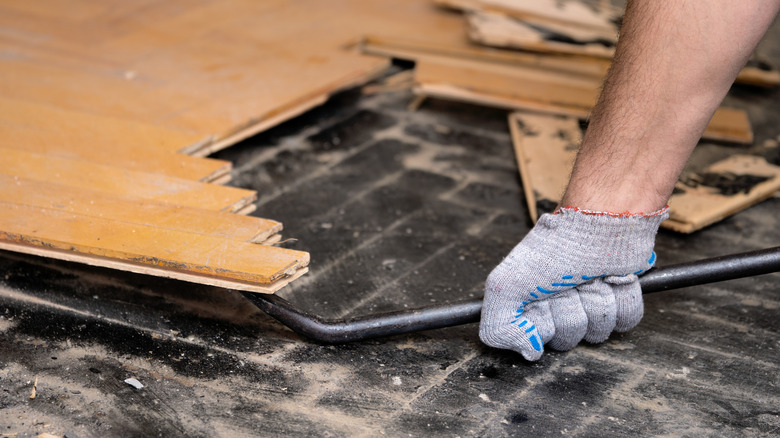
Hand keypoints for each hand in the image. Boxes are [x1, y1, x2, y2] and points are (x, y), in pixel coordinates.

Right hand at [479, 207, 666, 360]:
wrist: (600, 220)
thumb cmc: (554, 247)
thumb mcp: (505, 284)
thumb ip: (498, 326)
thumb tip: (530, 351)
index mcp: (530, 305)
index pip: (534, 342)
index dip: (539, 324)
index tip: (539, 301)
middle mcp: (559, 307)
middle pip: (566, 340)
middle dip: (569, 313)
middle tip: (565, 287)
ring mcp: (590, 304)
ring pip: (597, 332)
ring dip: (595, 304)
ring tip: (589, 279)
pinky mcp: (619, 299)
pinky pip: (625, 321)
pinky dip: (620, 300)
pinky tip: (611, 279)